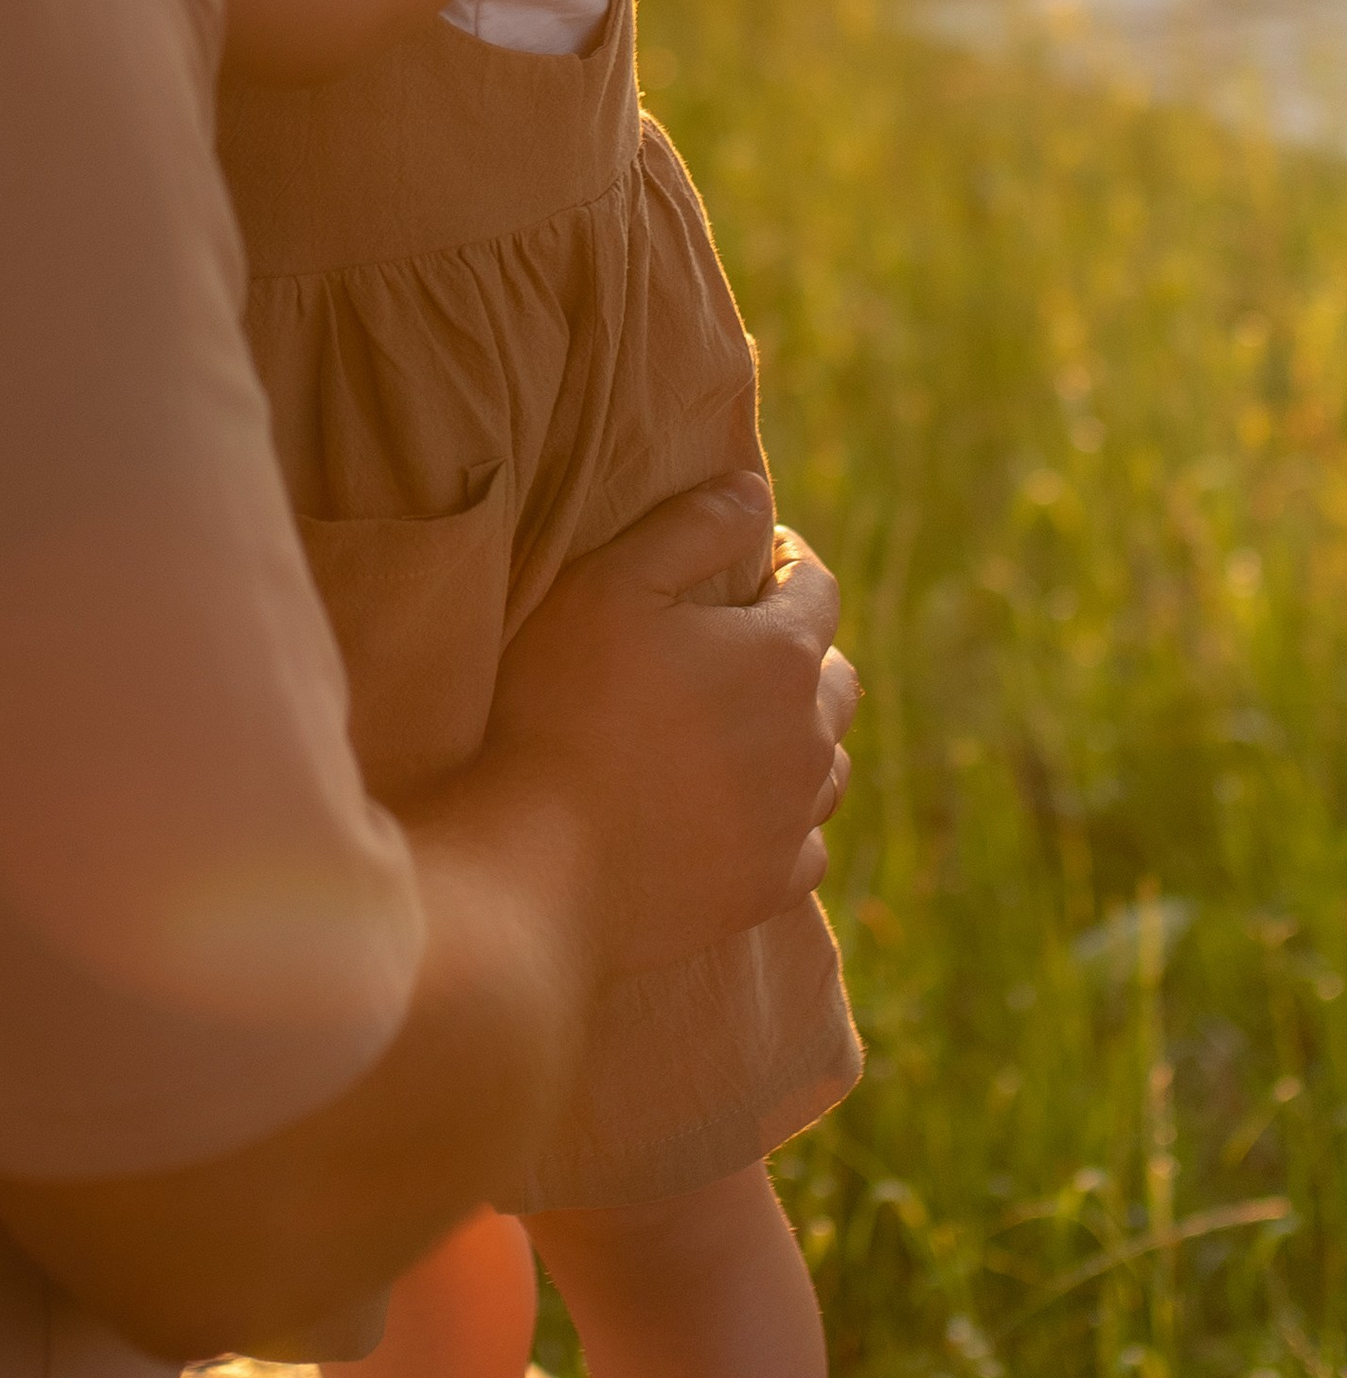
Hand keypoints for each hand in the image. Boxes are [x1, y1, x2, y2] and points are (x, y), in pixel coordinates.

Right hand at [443, 476, 856, 980]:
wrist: (542, 864)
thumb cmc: (566, 707)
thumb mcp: (611, 583)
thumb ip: (692, 526)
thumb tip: (754, 491)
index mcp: (781, 655)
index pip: (818, 587)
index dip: (787, 560)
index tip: (756, 555)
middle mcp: (809, 738)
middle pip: (835, 676)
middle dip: (799, 646)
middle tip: (737, 641)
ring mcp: (793, 820)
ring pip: (829, 761)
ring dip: (797, 734)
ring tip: (739, 726)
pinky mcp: (767, 886)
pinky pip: (804, 841)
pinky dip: (783, 816)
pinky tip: (737, 808)